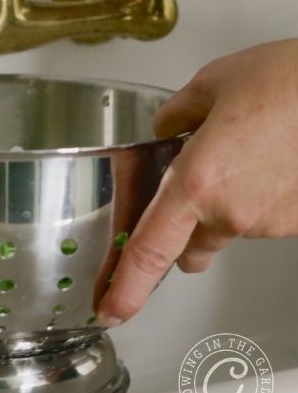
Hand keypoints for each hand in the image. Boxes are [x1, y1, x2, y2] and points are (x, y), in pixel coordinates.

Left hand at [97, 39, 297, 325]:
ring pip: (230, 230)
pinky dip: (259, 198)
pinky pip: (265, 218)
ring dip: (226, 207)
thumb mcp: (212, 84)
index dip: (125, 288)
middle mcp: (232, 212)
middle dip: (181, 231)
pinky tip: (271, 159)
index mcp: (197, 183)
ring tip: (245, 153)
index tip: (111, 311)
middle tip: (188, 193)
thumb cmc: (292, 81)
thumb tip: (168, 130)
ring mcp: (270, 222)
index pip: (148, 251)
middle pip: (189, 247)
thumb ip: (176, 116)